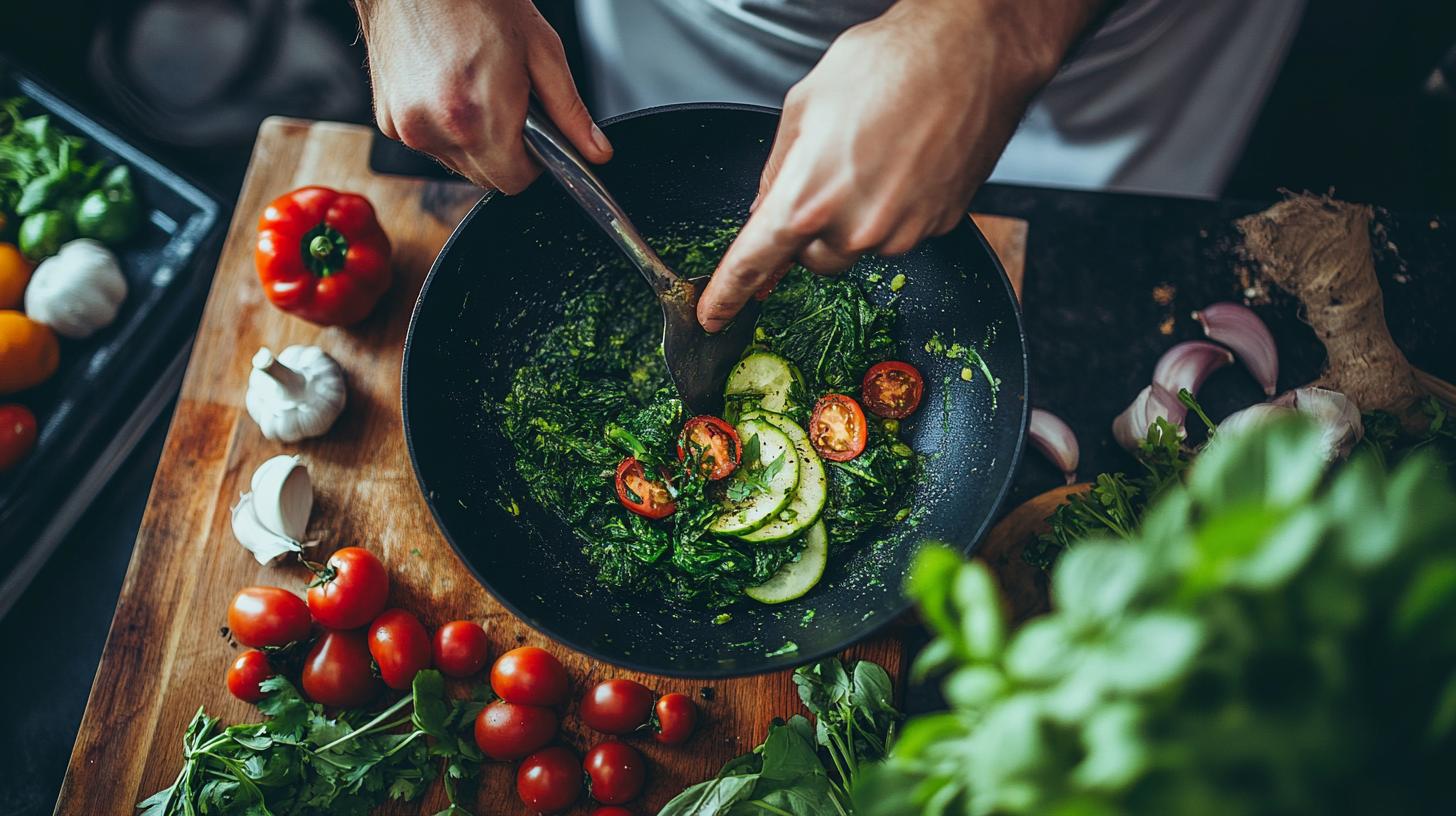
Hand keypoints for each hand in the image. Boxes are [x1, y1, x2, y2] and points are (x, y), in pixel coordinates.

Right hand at [358, 0, 610, 192]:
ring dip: (474, 140)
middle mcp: (437, 130)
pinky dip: (444, 127)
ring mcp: (408, 128)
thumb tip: (596, 151)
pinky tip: (449, 87)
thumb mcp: (541, 50)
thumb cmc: (476, 0)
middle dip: (506, 151)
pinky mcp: (388, 121)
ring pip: (458, 162)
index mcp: (478, 117)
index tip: (538, 138)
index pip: (516, 181)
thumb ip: (570, 111)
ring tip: (476, 88)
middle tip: (508, 102)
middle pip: (487, 178)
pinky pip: (430, 142)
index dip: (535, 163)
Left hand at [697, 0, 1101, 330]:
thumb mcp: (805, 105)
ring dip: (853, 217)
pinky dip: (891, 208)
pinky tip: (903, 161)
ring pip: (856, 247)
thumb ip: (776, 170)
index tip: (712, 315)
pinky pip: (897, 233)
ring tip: (874, 154)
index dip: (727, 293)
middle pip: (811, 259)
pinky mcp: (937, 227)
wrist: (972, 51)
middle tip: (827, 175)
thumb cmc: (889, 62)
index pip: (754, 261)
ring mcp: (901, 233)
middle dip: (808, 230)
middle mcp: (855, 227)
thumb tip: (763, 210)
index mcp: (809, 197)